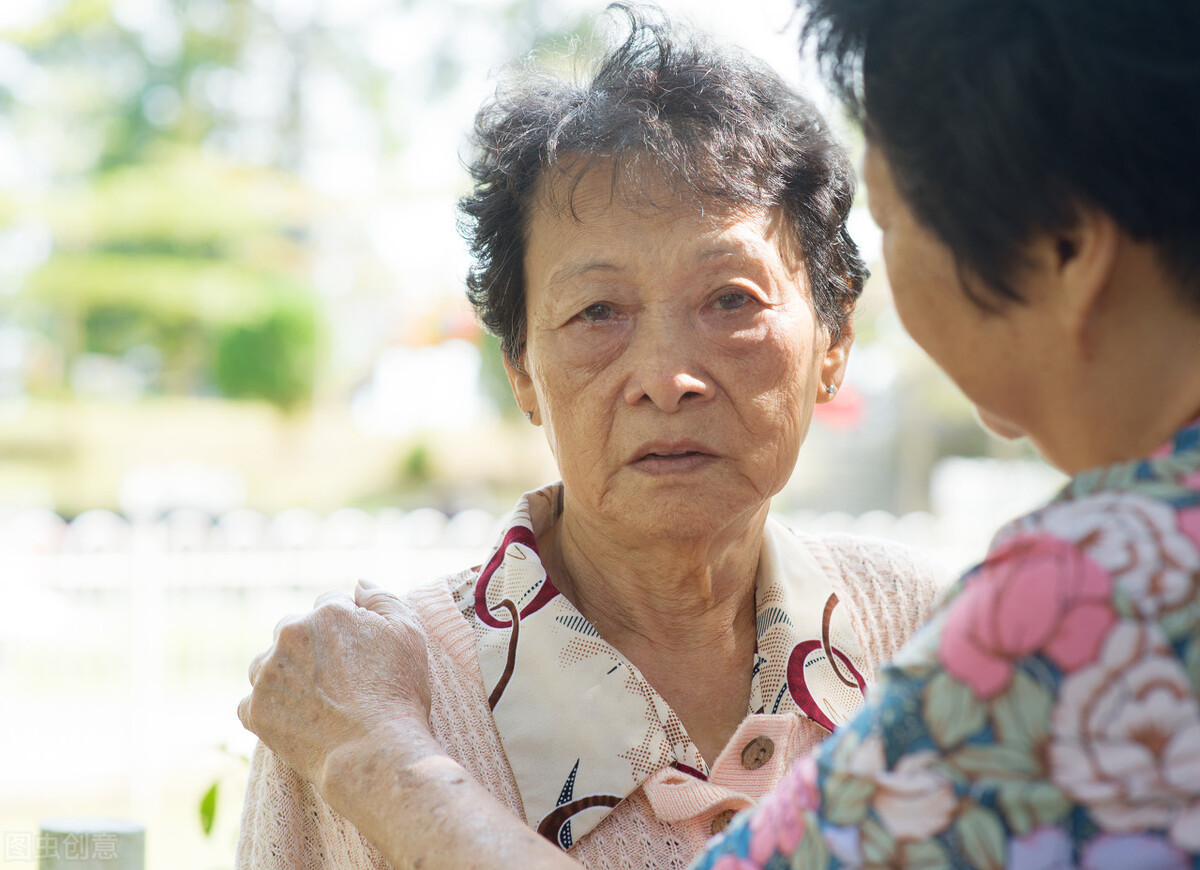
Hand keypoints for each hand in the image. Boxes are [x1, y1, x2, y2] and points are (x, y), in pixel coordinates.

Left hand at [237, 579, 432, 790]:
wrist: (374, 753)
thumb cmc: (398, 693)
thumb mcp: (409, 634)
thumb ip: (383, 599)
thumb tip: (359, 583)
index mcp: (327, 613)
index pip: (330, 604)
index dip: (348, 627)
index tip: (359, 654)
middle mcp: (290, 634)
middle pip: (294, 628)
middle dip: (311, 646)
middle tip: (338, 679)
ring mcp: (267, 673)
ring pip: (269, 663)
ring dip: (285, 673)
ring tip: (317, 701)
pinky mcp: (254, 710)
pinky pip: (253, 701)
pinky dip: (270, 708)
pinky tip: (297, 720)